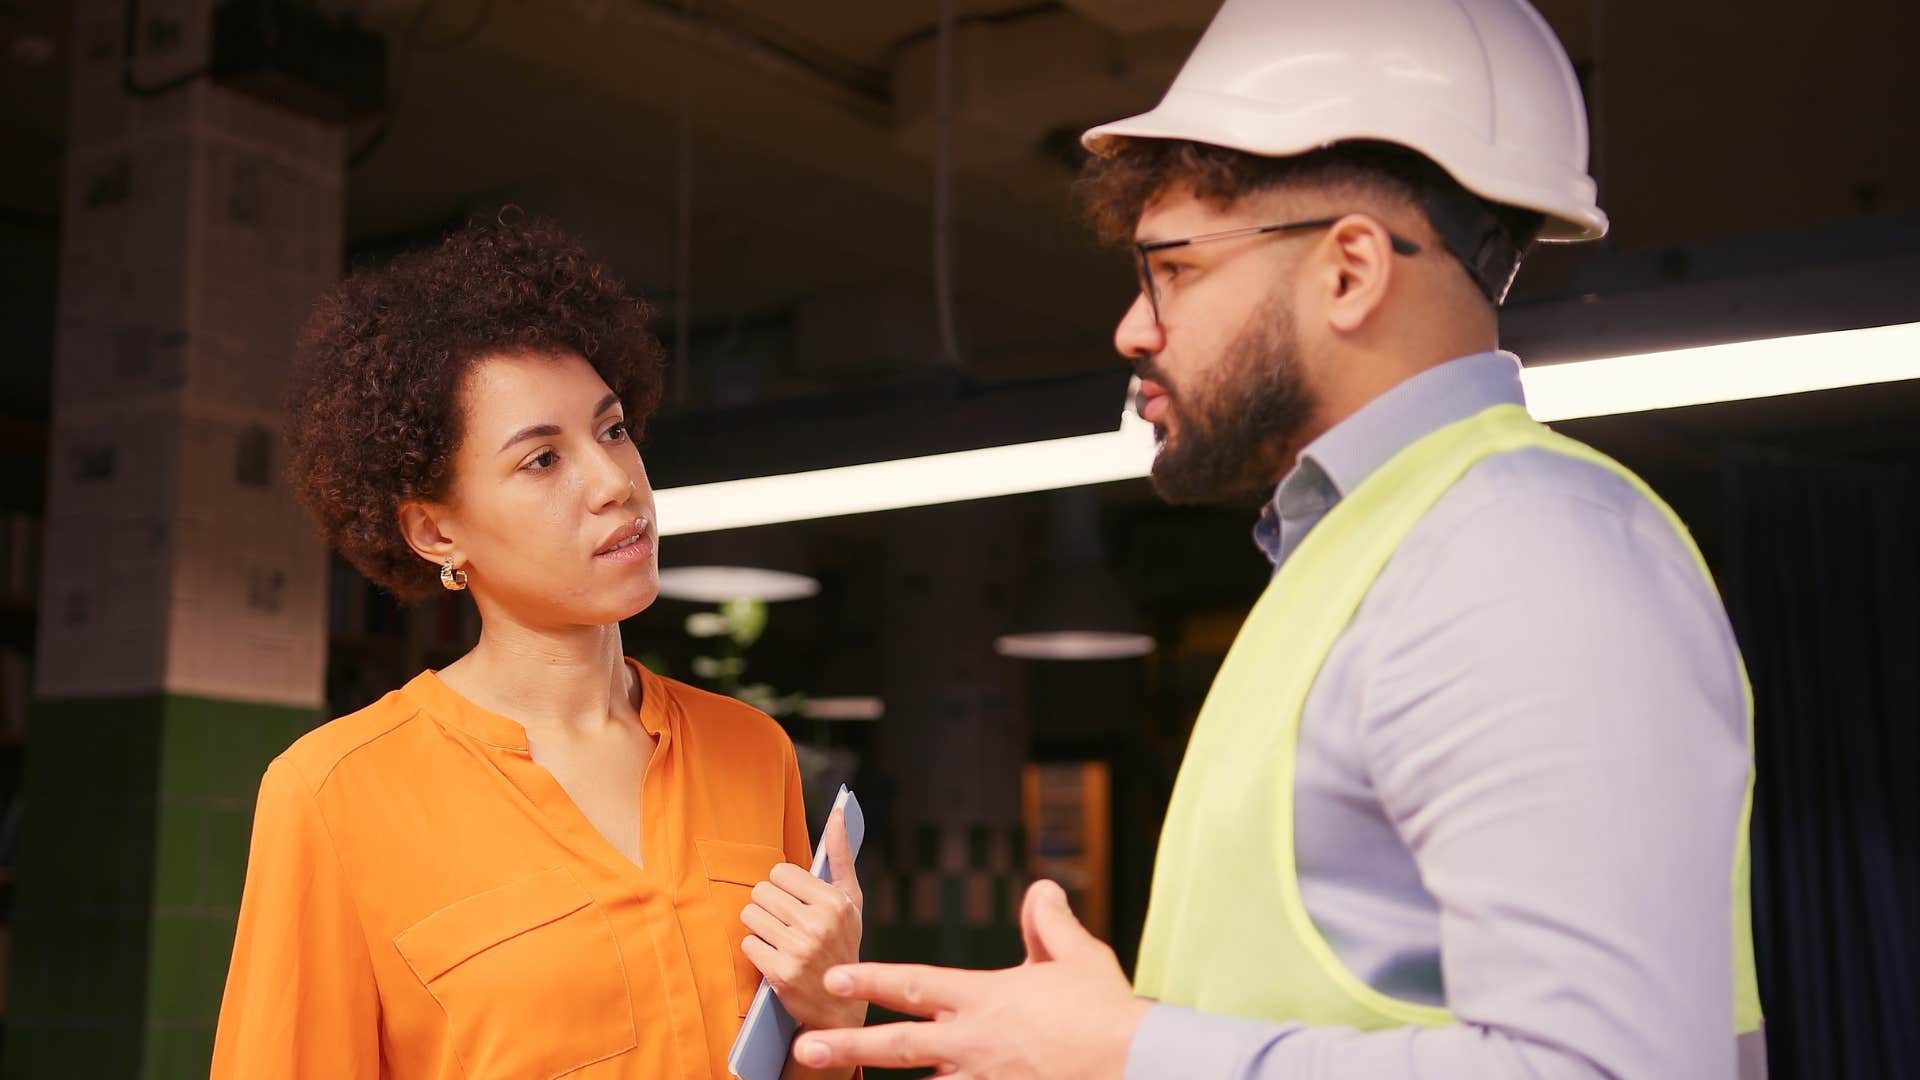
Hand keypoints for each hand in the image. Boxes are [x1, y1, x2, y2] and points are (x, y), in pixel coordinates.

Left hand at [741, 808, 866, 1031]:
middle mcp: (818, 924)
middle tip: (784, 923)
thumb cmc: (843, 945)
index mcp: (835, 902)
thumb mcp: (851, 901)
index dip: (784, 887)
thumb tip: (840, 811)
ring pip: (750, 915)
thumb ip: (841, 855)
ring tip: (778, 938)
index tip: (796, 902)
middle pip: (761, 892)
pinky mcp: (779, 973)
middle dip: (768, 906)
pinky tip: (774, 957)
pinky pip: (747, 943)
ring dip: (759, 926)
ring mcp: (798, 950)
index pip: (780, 871)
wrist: (841, 1006)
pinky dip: (756, 949)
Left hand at [789, 879, 1153, 1078]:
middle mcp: (973, 1043)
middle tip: (804, 1045)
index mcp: (984, 998)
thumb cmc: (1108, 1012)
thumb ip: (1050, 923)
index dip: (871, 978)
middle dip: (848, 1044)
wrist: (1137, 1065)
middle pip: (898, 1045)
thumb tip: (1040, 889)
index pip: (915, 984)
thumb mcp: (1080, 957)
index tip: (833, 974)